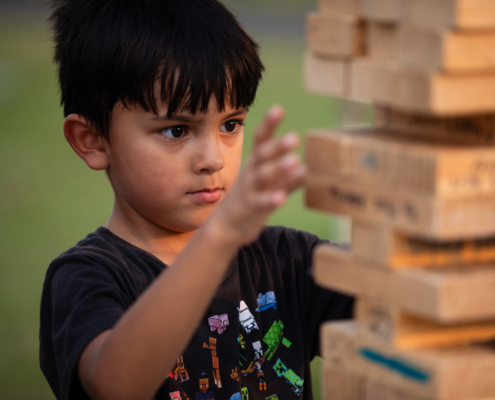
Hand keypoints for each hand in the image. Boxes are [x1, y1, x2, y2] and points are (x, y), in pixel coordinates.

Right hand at [209, 105, 304, 245]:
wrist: (226, 225)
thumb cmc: (252, 199)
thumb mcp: (272, 185)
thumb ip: (291, 178)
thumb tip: (312, 169)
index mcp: (257, 162)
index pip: (261, 139)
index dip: (269, 124)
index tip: (278, 109)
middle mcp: (251, 172)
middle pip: (262, 155)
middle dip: (277, 145)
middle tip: (294, 137)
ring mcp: (249, 189)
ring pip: (262, 176)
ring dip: (278, 167)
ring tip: (295, 159)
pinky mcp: (249, 207)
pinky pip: (260, 202)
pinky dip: (271, 199)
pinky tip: (282, 198)